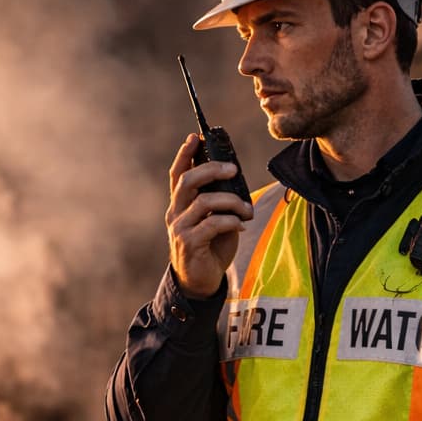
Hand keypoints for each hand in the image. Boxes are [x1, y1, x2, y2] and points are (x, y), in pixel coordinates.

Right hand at [166, 134, 251, 298]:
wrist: (200, 283)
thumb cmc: (210, 248)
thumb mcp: (214, 220)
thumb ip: (217, 201)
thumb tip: (233, 177)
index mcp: (179, 205)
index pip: (178, 174)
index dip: (185, 154)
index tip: (196, 137)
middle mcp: (175, 214)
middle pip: (188, 180)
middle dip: (212, 169)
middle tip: (233, 169)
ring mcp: (180, 229)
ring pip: (204, 201)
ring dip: (231, 201)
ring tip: (246, 209)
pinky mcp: (190, 244)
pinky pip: (213, 223)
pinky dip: (231, 221)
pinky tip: (240, 226)